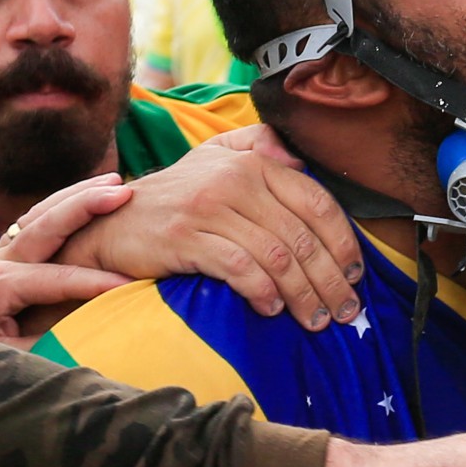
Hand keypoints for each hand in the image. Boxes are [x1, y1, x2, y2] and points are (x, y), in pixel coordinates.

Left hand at [0, 174, 133, 346]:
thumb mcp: (6, 360)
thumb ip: (46, 344)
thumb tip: (91, 336)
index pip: (57, 279)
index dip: (96, 282)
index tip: (132, 283)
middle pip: (45, 223)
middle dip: (86, 206)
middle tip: (125, 193)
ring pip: (40, 214)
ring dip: (77, 196)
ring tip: (115, 182)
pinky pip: (34, 222)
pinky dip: (63, 206)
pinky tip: (88, 197)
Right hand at [59, 125, 363, 330]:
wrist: (109, 219)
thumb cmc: (174, 196)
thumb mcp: (215, 157)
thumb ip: (258, 146)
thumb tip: (301, 158)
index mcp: (254, 163)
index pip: (317, 201)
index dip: (343, 241)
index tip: (357, 274)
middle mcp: (236, 180)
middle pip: (302, 235)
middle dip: (331, 279)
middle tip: (345, 311)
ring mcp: (210, 208)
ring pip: (277, 255)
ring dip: (303, 294)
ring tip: (315, 320)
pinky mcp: (186, 237)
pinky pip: (239, 267)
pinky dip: (262, 291)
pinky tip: (272, 309)